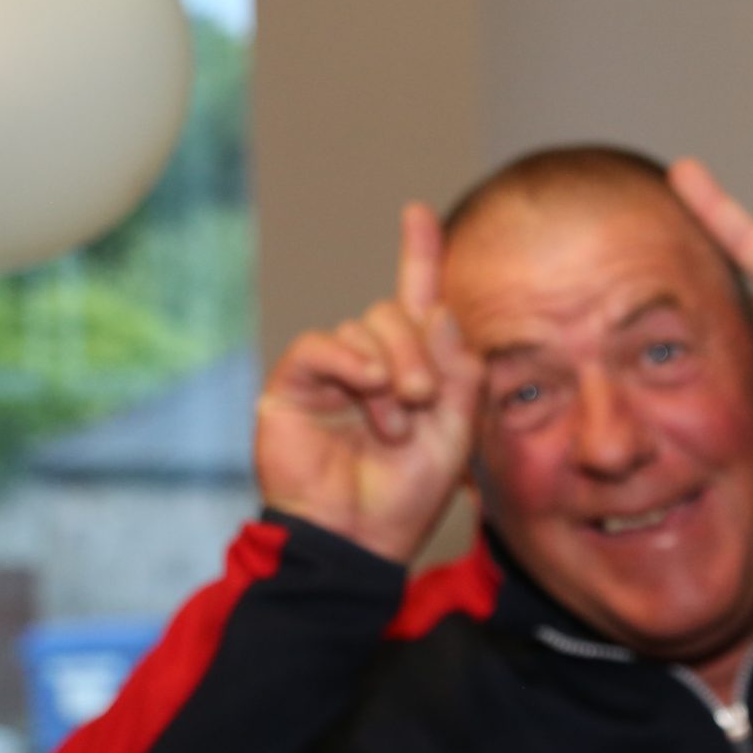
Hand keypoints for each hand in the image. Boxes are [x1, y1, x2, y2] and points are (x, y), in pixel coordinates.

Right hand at [253, 203, 484, 564]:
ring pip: (365, 325)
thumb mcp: (456, 428)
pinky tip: (371, 388)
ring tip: (397, 419)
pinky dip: (351, 360)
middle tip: (425, 398)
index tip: (418, 213)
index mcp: (413, 367)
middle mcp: (370, 362)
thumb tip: (440, 310)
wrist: (362, 538)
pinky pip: (322, 343)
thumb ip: (459, 369)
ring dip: (392, 367)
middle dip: (420, 350)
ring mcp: (330, 373)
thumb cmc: (410, 493)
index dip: (418, 255)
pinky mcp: (294, 385)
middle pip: (397, 312)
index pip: (416, 300)